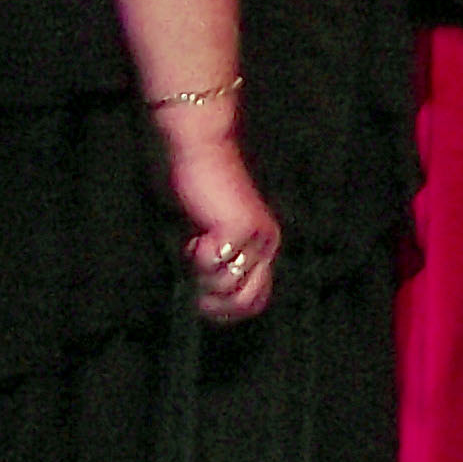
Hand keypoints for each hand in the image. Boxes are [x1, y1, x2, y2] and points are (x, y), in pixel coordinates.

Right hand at [160, 119, 279, 323]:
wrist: (198, 151)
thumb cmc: (195, 192)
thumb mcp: (206, 239)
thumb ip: (214, 268)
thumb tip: (205, 304)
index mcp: (262, 249)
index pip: (255, 302)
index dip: (224, 310)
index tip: (199, 294)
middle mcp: (266, 245)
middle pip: (246, 303)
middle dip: (214, 298)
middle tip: (196, 269)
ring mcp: (258, 236)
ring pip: (229, 288)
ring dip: (203, 273)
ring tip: (197, 243)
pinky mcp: (241, 227)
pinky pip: (216, 265)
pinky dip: (198, 256)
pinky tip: (197, 233)